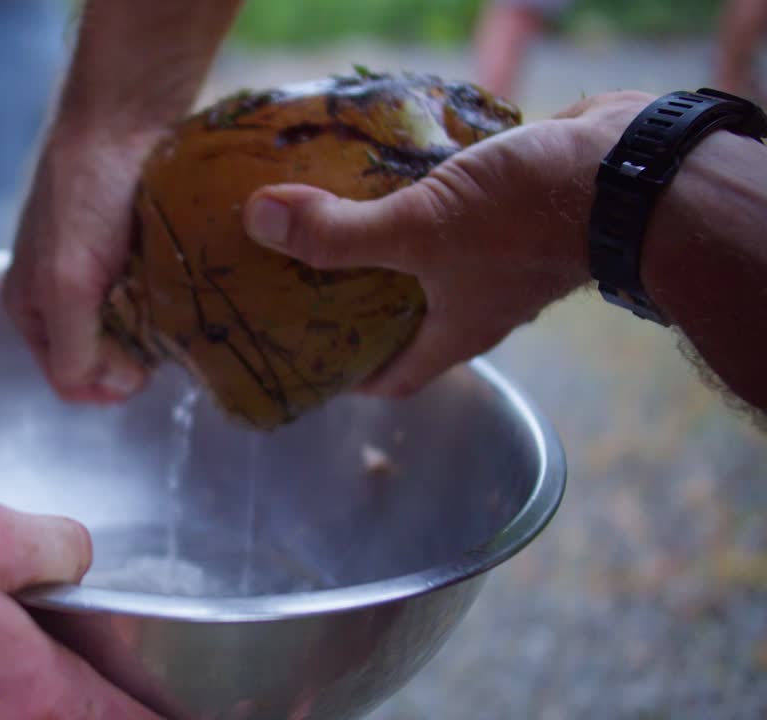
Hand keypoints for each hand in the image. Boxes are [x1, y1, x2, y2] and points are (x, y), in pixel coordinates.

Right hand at [3, 126, 159, 403]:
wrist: (123, 118)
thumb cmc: (86, 194)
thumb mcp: (67, 282)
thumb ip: (73, 346)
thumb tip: (108, 386)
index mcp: (30, 306)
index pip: (68, 379)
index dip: (105, 384)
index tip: (142, 372)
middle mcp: (60, 294)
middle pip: (102, 358)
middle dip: (133, 358)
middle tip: (163, 337)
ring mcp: (99, 272)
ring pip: (133, 330)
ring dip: (156, 332)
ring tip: (176, 312)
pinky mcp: (133, 252)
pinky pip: (154, 297)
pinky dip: (171, 303)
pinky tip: (186, 292)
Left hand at [242, 91, 655, 395]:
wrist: (631, 169)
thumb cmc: (530, 218)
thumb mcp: (419, 230)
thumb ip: (340, 234)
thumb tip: (258, 223)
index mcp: (457, 332)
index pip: (395, 379)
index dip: (350, 380)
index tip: (308, 364)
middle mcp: (479, 304)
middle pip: (408, 322)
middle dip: (357, 308)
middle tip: (304, 282)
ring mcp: (502, 258)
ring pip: (432, 266)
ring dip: (388, 251)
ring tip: (335, 220)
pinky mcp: (515, 212)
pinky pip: (455, 218)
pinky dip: (421, 204)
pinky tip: (391, 171)